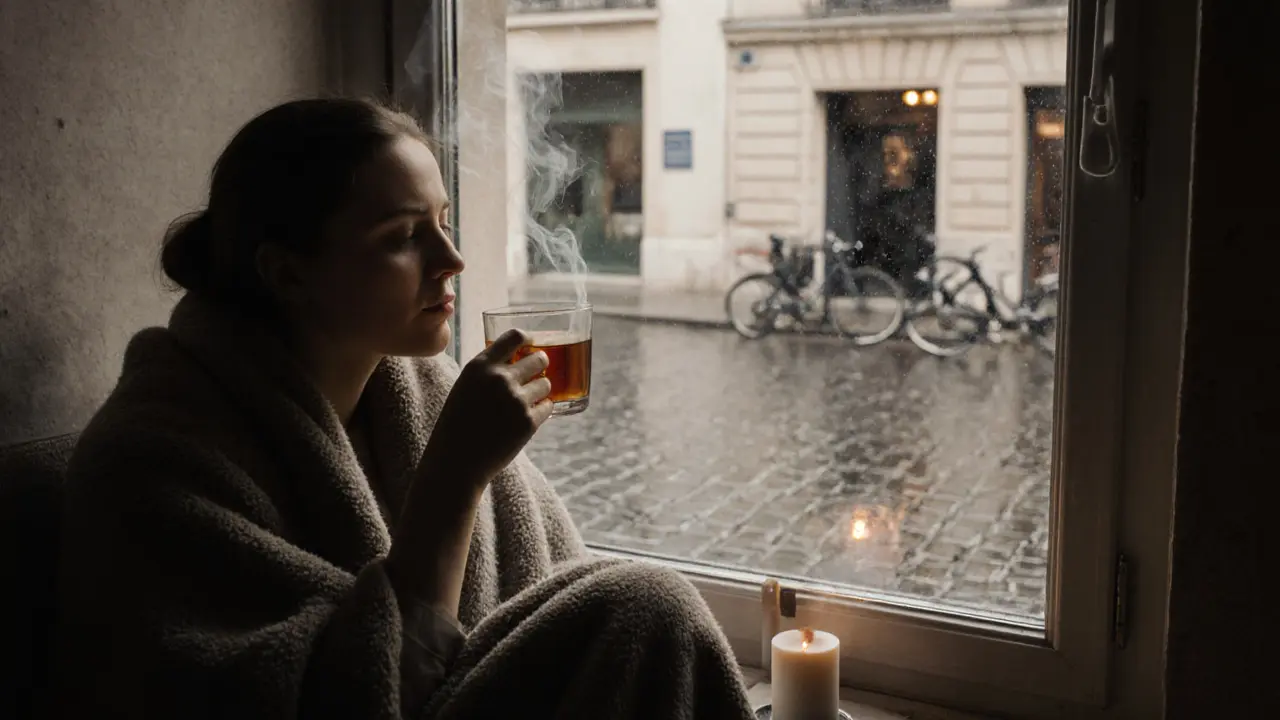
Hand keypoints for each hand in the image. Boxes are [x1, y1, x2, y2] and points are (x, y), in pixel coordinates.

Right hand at [421, 329, 552, 493]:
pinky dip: (540, 411)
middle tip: (537, 373)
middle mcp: (499, 379)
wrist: (455, 462)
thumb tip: (520, 359)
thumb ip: (488, 372)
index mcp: (480, 366)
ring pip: (546, 383)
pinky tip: (524, 420)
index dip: (529, 339)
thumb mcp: (465, 387)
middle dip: (541, 365)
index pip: (515, 337)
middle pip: (539, 358)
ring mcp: (516, 400)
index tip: (533, 344)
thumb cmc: (458, 424)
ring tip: (523, 403)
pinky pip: (548, 407)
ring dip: (540, 390)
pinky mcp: (528, 422)